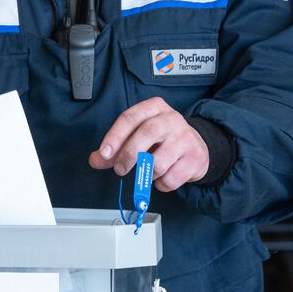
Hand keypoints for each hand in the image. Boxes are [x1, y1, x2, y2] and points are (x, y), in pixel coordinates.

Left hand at [89, 97, 208, 191]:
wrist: (196, 148)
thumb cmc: (163, 140)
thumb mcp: (139, 137)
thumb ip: (116, 148)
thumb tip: (96, 159)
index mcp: (154, 108)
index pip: (130, 117)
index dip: (115, 136)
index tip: (104, 153)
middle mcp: (171, 119)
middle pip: (147, 133)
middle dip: (129, 154)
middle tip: (120, 169)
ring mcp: (186, 138)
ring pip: (160, 160)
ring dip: (147, 173)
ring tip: (146, 173)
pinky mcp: (195, 158)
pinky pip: (172, 177)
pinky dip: (161, 184)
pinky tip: (162, 178)